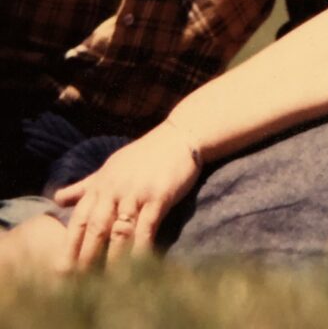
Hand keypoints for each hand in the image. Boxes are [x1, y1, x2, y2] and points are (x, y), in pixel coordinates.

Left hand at [53, 120, 201, 269]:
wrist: (179, 136)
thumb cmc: (144, 155)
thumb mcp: (110, 167)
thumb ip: (85, 185)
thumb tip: (57, 199)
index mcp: (101, 184)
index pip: (80, 219)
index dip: (70, 245)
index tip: (61, 270)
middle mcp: (115, 189)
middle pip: (96, 228)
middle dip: (86, 256)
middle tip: (79, 282)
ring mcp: (137, 192)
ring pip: (120, 230)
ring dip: (113, 257)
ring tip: (107, 283)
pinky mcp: (159, 195)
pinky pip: (147, 226)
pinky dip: (141, 246)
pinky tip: (138, 264)